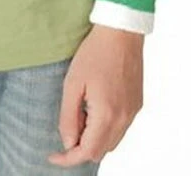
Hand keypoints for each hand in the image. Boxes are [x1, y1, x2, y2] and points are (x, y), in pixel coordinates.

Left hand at [47, 24, 143, 166]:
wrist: (121, 32)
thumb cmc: (95, 53)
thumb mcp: (72, 84)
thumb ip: (68, 117)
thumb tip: (67, 142)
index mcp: (107, 114)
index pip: (87, 152)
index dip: (68, 158)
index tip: (53, 155)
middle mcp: (124, 118)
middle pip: (100, 151)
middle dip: (80, 149)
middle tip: (66, 131)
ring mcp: (133, 112)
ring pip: (112, 142)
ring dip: (94, 139)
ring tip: (79, 117)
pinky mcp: (137, 104)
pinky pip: (121, 128)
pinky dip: (106, 129)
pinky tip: (94, 111)